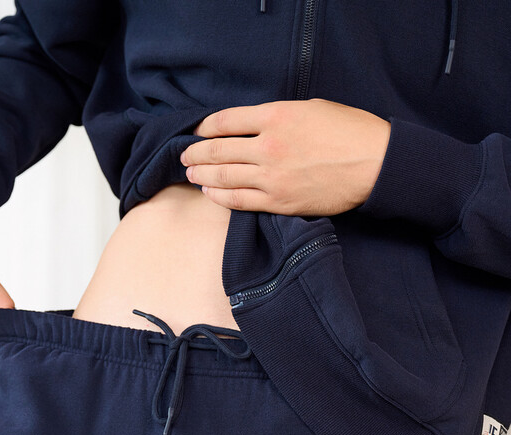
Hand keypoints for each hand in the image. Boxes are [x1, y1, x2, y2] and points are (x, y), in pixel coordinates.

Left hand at [180, 98, 390, 215]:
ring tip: (191, 173)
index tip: (197, 132)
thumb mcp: (311, 108)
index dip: (205, 127)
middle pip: (218, 150)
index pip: (226, 121)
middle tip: (184, 155)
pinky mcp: (280, 202)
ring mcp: (272, 177)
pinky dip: (220, 195)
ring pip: (223, 176)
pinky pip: (239, 200)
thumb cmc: (349, 131)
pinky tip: (210, 192)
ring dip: (202, 174)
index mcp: (276, 116)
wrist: (375, 164)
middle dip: (196, 153)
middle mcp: (269, 146)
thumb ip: (278, 117)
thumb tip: (252, 126)